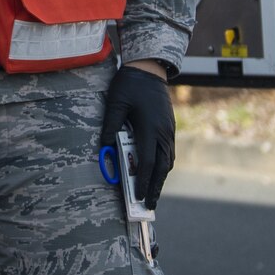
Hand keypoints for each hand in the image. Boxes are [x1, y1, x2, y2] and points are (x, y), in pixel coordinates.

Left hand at [101, 65, 176, 207]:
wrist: (149, 68)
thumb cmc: (130, 85)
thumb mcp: (115, 103)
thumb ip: (111, 126)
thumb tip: (104, 147)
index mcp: (150, 129)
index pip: (148, 162)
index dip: (143, 182)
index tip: (139, 197)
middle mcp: (163, 133)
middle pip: (162, 167)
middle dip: (155, 188)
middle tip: (148, 206)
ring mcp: (168, 130)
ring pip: (168, 161)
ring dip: (160, 178)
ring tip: (151, 193)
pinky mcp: (169, 127)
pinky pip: (168, 152)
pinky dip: (162, 165)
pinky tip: (155, 171)